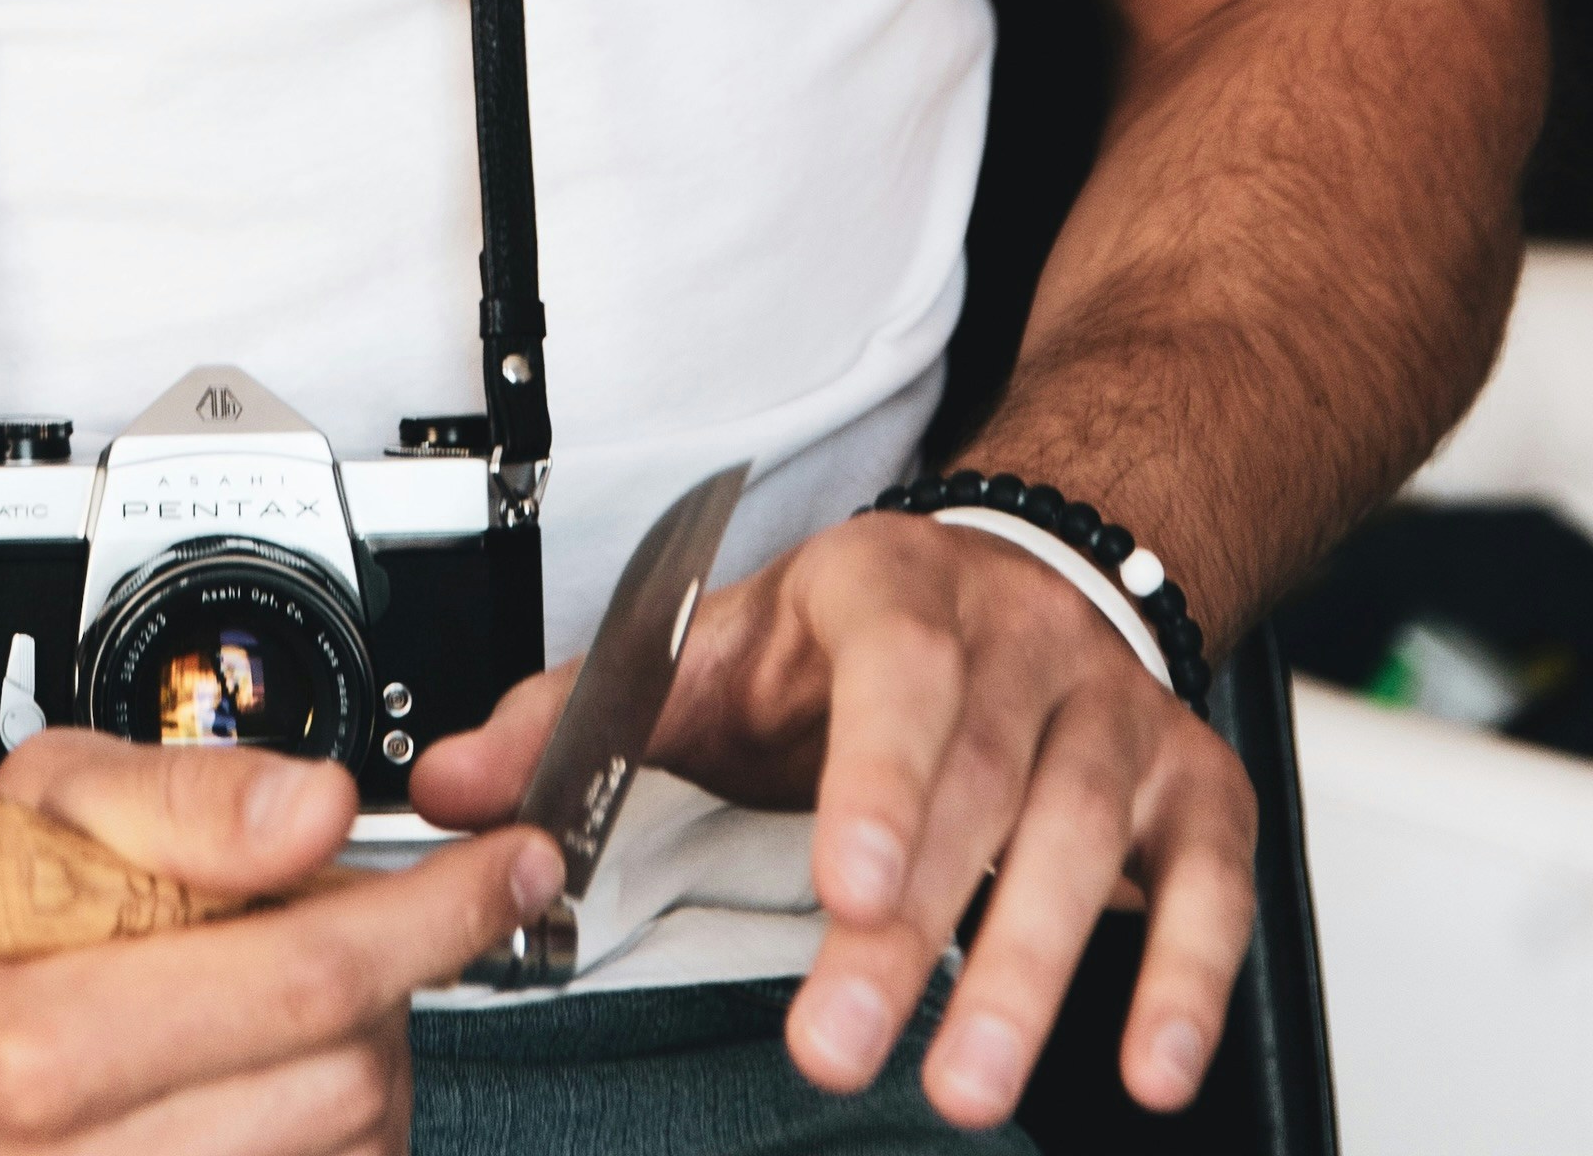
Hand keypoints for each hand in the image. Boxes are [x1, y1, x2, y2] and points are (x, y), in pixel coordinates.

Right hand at [0, 726, 565, 1155]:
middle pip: (351, 1073)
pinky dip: (330, 1129)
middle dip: (385, 979)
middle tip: (346, 917)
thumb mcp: (50, 795)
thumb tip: (319, 805)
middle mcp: (77, 1153)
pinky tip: (282, 1074)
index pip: (313, 976)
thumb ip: (194, 796)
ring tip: (290, 998)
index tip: (506, 865)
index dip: (438, 911)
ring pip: (348, 1148)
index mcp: (47, 1029)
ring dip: (361, 1062)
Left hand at [412, 518, 1256, 1131]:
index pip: (892, 680)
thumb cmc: (847, 639)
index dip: (877, 783)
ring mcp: (1113, 714)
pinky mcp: (1193, 788)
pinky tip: (1153, 1066)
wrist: (1019, 570)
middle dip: (916, 932)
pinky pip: (1206, 881)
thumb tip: (448, 786)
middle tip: (849, 1050)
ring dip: (1031, 972)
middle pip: (977, 784)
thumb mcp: (708, 649)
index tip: (846, 887)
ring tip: (963, 1084)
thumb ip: (579, 718)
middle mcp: (1015, 646)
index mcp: (888, 596)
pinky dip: (1189, 975)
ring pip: (1084, 838)